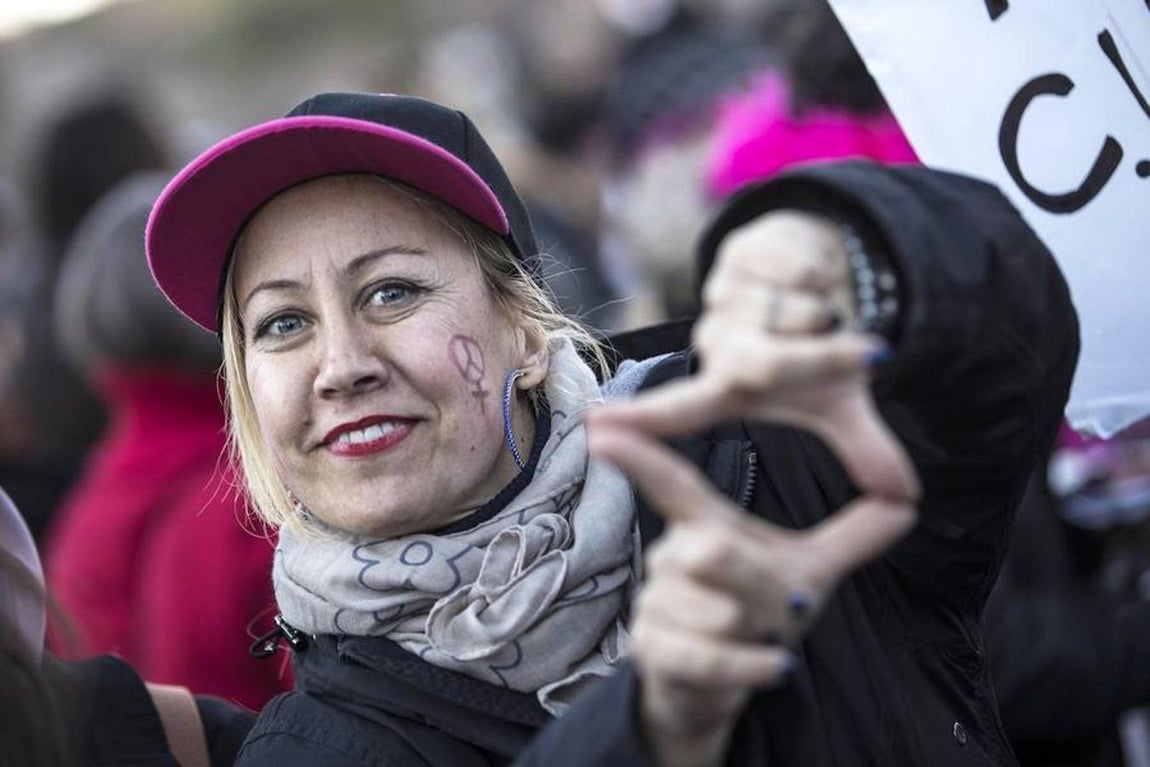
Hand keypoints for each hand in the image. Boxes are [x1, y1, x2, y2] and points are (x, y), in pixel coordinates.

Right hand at [589, 423, 915, 766]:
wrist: (715, 688)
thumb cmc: (756, 617)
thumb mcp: (807, 573)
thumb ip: (851, 538)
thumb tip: (905, 501)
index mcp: (701, 527)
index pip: (672, 484)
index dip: (640, 456)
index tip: (601, 428)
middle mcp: (670, 559)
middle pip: (713, 551)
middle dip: (759, 584)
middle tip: (781, 605)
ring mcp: (657, 606)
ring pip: (718, 611)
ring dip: (757, 632)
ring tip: (763, 639)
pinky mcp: (656, 651)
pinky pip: (712, 656)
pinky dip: (753, 665)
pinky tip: (777, 666)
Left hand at [599, 209, 917, 501]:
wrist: (831, 275)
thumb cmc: (822, 350)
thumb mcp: (841, 400)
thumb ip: (863, 445)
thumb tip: (905, 498)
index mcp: (731, 387)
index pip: (683, 409)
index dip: (645, 421)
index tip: (597, 429)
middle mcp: (718, 344)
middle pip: (763, 366)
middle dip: (822, 358)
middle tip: (858, 354)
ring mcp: (726, 297)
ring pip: (789, 311)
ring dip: (825, 313)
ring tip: (823, 314)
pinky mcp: (742, 252)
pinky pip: (797, 267)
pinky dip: (824, 274)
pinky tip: (815, 278)